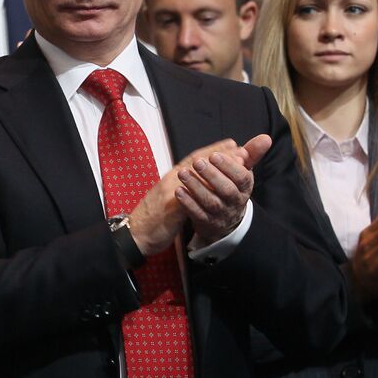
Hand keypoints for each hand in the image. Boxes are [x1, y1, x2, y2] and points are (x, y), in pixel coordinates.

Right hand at [127, 139, 241, 255]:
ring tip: (237, 165)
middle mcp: (170, 180)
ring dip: (219, 169)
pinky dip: (207, 190)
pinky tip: (221, 190)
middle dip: (220, 155)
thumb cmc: (153, 216)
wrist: (136, 233)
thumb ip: (184, 186)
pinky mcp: (170, 208)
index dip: (214, 150)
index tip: (233, 144)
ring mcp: (169, 193)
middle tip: (241, 150)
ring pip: (196, 175)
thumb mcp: (169, 197)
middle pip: (197, 162)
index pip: (194, 158)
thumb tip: (200, 179)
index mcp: (171, 177)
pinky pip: (191, 196)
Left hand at [176, 134, 272, 245]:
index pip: (241, 177)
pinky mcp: (207, 223)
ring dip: (196, 187)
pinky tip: (178, 190)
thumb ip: (251, 153)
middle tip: (197, 162)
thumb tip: (266, 138)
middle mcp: (235, 202)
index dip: (228, 166)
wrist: (226, 218)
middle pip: (226, 190)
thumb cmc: (232, 186)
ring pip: (210, 202)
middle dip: (211, 175)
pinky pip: (198, 214)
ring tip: (182, 173)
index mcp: (245, 187)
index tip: (214, 155)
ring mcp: (222, 214)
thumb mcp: (243, 170)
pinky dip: (188, 203)